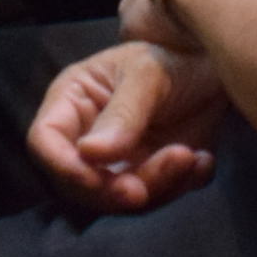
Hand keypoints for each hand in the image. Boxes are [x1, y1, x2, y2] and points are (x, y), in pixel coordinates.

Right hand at [22, 39, 227, 216]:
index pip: (45, 141)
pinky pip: (154, 199)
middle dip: (118, 188)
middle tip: (160, 173)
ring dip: (157, 188)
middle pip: (80, 182)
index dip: (64, 166)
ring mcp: (116, 161)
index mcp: (72, 101)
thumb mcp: (147, 74)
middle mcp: (86, 136)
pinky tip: (202, 161)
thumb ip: (122, 114)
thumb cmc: (171, 57)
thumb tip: (89, 153)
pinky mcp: (146, 176)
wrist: (211, 68)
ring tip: (191, 157)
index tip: (99, 181)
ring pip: (118, 198)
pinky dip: (180, 188)